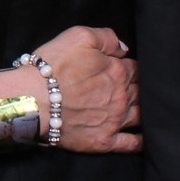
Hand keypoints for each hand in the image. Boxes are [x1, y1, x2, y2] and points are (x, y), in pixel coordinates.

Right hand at [33, 25, 140, 152]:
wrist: (32, 100)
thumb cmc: (51, 67)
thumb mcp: (78, 36)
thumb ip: (106, 37)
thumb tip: (124, 48)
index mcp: (118, 71)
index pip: (136, 68)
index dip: (130, 67)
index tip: (126, 68)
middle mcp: (121, 97)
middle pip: (141, 91)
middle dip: (141, 88)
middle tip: (138, 88)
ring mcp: (114, 121)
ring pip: (141, 116)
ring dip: (146, 111)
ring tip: (148, 110)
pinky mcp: (103, 141)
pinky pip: (130, 144)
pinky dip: (141, 141)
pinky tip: (147, 139)